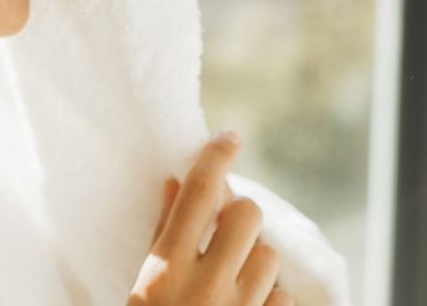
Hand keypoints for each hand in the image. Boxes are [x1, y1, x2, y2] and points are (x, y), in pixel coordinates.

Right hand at [128, 131, 294, 305]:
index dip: (215, 157)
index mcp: (167, 269)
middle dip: (239, 214)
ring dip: (253, 261)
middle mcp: (205, 287)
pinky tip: (243, 305)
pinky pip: (282, 295)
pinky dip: (266, 297)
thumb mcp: (144, 284)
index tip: (229, 138)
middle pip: (246, 213)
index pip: (197, 194)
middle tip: (225, 229)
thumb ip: (162, 235)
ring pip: (269, 255)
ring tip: (231, 280)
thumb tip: (174, 183)